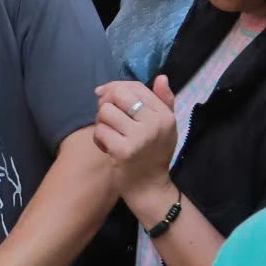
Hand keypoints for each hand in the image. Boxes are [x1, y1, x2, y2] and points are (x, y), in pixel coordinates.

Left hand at [93, 77, 178, 208]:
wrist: (150, 188)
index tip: (103, 95)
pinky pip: (100, 131)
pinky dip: (99, 138)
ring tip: (110, 133)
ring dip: (101, 122)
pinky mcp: (123, 151)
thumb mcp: (166, 127)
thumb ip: (164, 101)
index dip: (115, 87)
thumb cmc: (155, 155)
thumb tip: (161, 77)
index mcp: (165, 115)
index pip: (135, 87)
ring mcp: (139, 137)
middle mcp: (155, 123)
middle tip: (107, 116)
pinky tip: (107, 146)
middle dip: (105, 102)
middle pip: (118, 95)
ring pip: (105, 112)